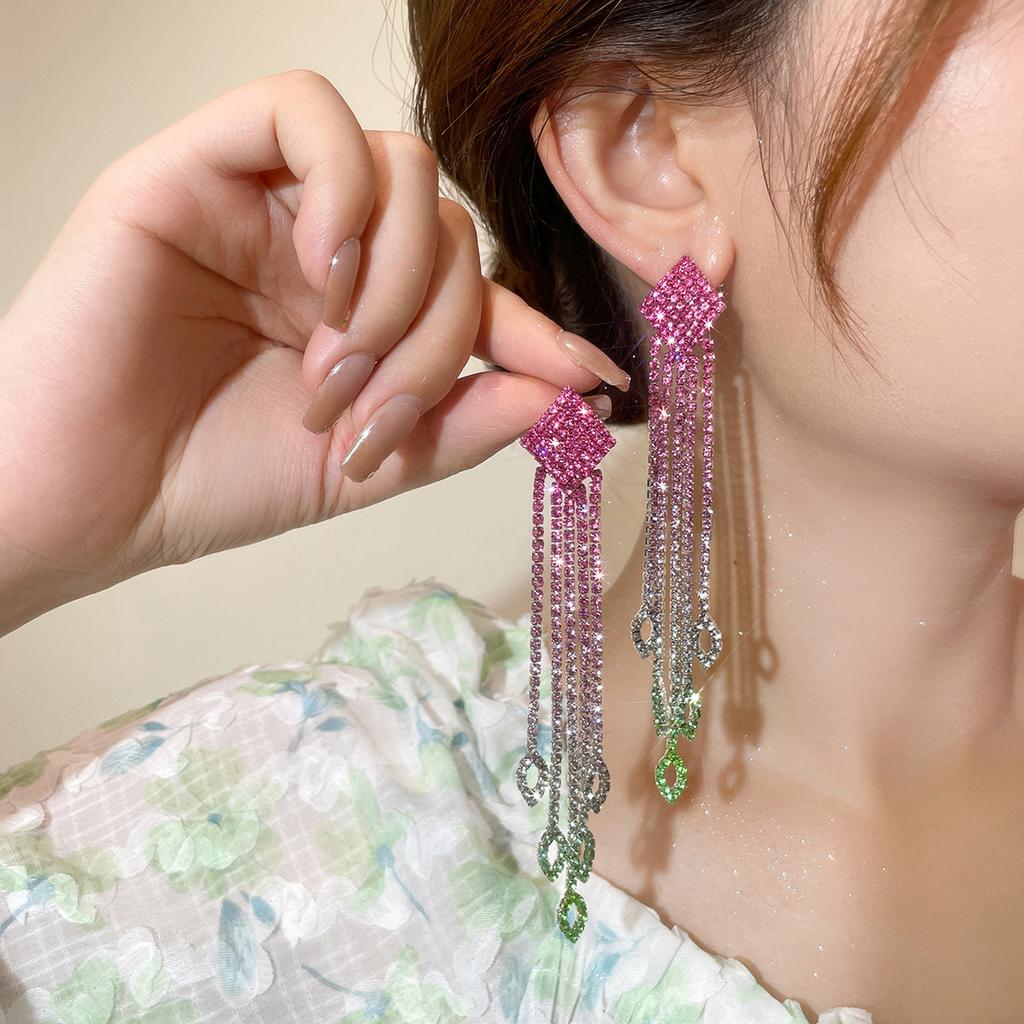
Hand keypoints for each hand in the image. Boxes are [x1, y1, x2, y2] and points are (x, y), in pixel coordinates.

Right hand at [0, 69, 628, 631]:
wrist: (93, 497)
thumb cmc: (212, 481)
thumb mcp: (370, 465)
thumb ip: (465, 423)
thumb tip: (567, 389)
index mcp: (365, 312)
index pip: (476, 286)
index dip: (537, 325)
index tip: (592, 375)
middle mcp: (326, 248)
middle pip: (452, 230)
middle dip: (438, 332)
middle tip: (373, 412)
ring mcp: (267, 202)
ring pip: (401, 168)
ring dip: (396, 279)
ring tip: (328, 364)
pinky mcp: (197, 163)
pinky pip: (301, 112)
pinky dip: (340, 190)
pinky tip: (321, 271)